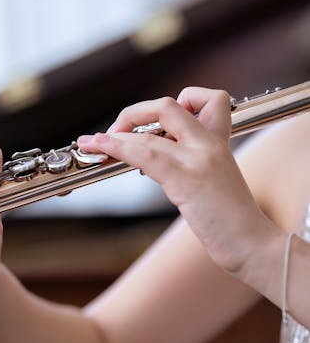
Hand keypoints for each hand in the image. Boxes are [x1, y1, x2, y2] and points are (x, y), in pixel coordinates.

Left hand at [77, 87, 274, 273]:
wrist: (251, 244)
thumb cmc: (228, 220)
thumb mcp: (211, 180)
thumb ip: (187, 162)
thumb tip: (151, 156)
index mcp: (219, 141)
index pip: (206, 98)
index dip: (173, 103)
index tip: (149, 125)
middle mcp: (210, 143)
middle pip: (167, 106)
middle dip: (131, 115)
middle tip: (112, 135)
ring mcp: (199, 159)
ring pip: (149, 131)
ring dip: (112, 135)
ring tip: (91, 143)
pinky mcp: (187, 179)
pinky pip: (145, 153)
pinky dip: (116, 148)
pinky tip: (100, 150)